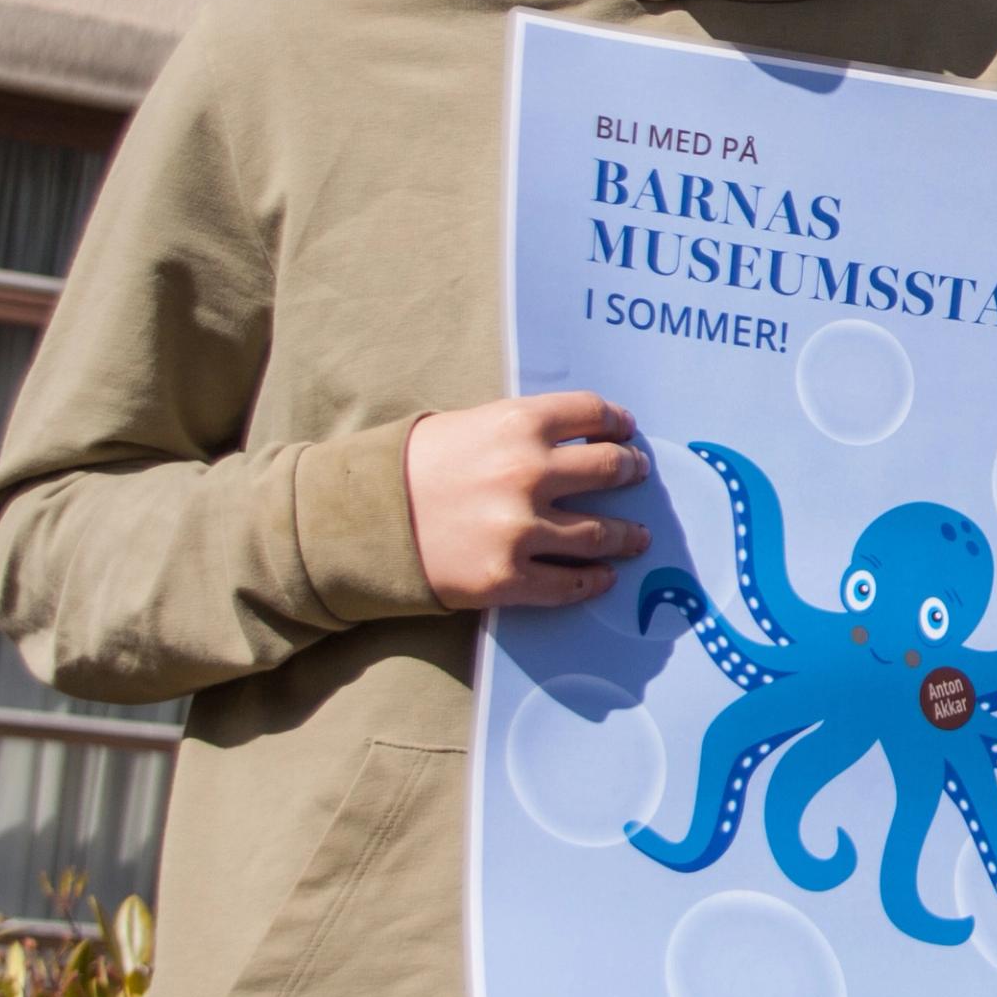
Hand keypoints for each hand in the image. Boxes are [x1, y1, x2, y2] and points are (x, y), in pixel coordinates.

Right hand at [402, 392, 647, 609]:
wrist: (359, 519)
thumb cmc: (417, 465)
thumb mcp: (474, 424)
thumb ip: (528, 430)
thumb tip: (583, 437)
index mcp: (519, 424)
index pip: (594, 413)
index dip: (617, 422)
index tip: (626, 431)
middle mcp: (529, 473)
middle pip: (609, 469)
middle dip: (630, 471)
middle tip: (636, 475)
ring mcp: (520, 529)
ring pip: (600, 533)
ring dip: (627, 535)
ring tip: (637, 537)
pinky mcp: (506, 577)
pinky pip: (569, 583)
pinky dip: (594, 580)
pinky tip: (604, 576)